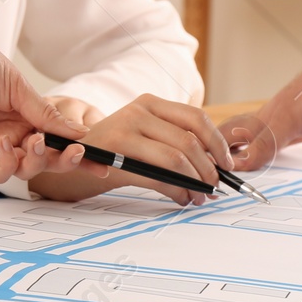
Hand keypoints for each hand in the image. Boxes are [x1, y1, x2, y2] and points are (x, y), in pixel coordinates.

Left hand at [0, 18, 86, 181]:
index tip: (101, 162)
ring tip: (34, 141)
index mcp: (30, 114)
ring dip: (37, 160)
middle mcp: (16, 131)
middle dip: (64, 160)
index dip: (80, 153)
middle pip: (47, 159)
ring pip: (26, 169)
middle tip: (75, 153)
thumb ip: (46, 113)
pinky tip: (6, 144)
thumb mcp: (19, 87)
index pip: (59, 139)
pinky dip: (8, 163)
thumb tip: (78, 132)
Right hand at [31, 94, 230, 204]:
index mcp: (150, 102)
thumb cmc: (116, 148)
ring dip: (194, 184)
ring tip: (199, 197)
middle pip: (188, 142)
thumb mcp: (144, 132)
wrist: (73, 155)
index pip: (196, 118)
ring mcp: (124, 132)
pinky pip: (158, 178)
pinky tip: (181, 199)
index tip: (227, 164)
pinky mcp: (115, 156)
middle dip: (208, 170)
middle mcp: (137, 112)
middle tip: (215, 188)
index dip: (217, 143)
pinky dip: (176, 192)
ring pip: (175, 161)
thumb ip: (175, 140)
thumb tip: (218, 164)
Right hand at [227, 7, 301, 171]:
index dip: (212, 156)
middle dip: (224, 159)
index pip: (224, 139)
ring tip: (241, 180)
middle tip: (220, 181)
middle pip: (236, 142)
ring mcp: (284, 127)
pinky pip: (281, 148)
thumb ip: (264, 143)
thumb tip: (238, 164)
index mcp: (258, 121)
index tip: (209, 178)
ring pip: (258, 146)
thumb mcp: (288, 122)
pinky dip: (274, 160)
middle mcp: (267, 124)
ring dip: (249, 162)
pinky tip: (277, 166)